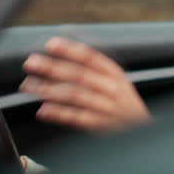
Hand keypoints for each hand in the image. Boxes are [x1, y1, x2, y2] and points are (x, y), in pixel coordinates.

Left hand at [21, 37, 150, 131]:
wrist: (143, 129)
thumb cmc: (123, 103)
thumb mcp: (117, 82)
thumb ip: (95, 70)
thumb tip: (64, 54)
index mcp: (115, 75)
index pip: (92, 58)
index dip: (71, 50)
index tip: (51, 44)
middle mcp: (111, 89)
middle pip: (80, 75)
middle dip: (54, 67)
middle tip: (32, 62)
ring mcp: (106, 108)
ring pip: (75, 95)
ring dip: (49, 89)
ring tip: (30, 85)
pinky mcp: (100, 125)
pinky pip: (77, 118)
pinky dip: (59, 113)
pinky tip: (43, 110)